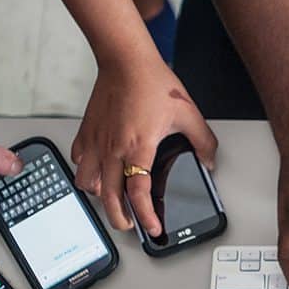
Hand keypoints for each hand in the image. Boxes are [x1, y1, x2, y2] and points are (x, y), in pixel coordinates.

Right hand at [71, 61, 216, 236]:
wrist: (125, 60)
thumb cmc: (151, 82)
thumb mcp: (188, 113)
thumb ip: (203, 141)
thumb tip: (209, 161)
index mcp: (138, 147)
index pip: (137, 194)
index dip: (146, 216)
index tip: (153, 228)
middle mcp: (112, 149)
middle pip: (109, 199)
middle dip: (120, 219)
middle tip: (131, 224)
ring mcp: (96, 142)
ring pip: (88, 184)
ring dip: (101, 197)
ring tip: (114, 199)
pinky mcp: (85, 132)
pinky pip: (79, 162)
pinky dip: (87, 173)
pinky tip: (99, 170)